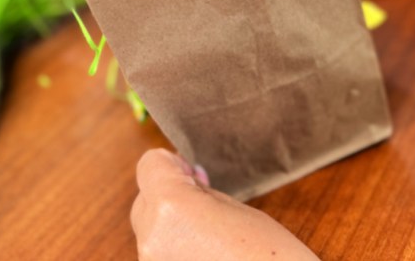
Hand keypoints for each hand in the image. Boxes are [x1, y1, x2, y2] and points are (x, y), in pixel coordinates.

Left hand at [131, 149, 319, 260]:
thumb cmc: (270, 256)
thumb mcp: (236, 208)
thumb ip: (201, 192)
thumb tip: (185, 180)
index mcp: (171, 208)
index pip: (149, 166)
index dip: (171, 164)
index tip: (190, 172)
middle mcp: (151, 238)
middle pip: (144, 201)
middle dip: (169, 195)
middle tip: (205, 199)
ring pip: (150, 231)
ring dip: (171, 225)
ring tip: (210, 234)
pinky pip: (159, 255)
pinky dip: (175, 249)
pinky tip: (205, 253)